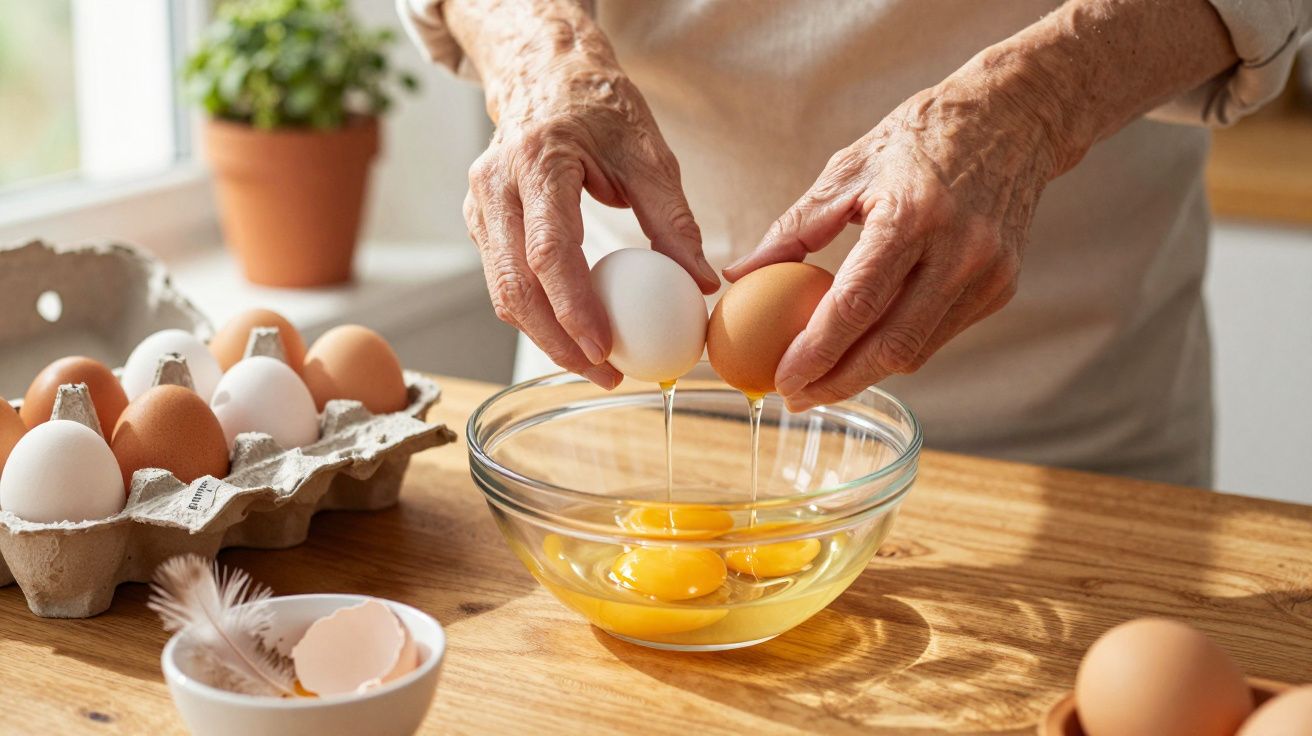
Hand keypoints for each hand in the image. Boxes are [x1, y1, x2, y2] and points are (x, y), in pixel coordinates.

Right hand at [464, 61, 719, 388]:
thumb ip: (674, 219)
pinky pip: (503, 280)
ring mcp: (480, 205)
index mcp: (537, 160)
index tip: (605, 349)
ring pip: (501, 291)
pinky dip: (537, 314)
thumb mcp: (649, 152)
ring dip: (544, 337)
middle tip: (604, 374)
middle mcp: (495, 185)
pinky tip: (574, 334)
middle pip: (513, 285)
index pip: (549, 251)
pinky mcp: (482, 222)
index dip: (574, 307)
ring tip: (594, 365)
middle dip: (556, 342)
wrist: (545, 73)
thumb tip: (702, 283)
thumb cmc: (599, 106)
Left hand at [724, 66, 1066, 410]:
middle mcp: (958, 252)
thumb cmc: (917, 140)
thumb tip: (740, 274)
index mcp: (912, 216)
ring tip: (821, 381)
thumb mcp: (848, 169)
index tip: (781, 376)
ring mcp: (987, 274)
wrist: (1012, 119)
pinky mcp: (1001, 287)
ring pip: (918, 351)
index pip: (857, 305)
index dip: (816, 351)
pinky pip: (938, 334)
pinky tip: (865, 350)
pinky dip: (898, 348)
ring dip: (866, 374)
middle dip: (837, 383)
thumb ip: (794, 227)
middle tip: (796, 397)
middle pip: (891, 346)